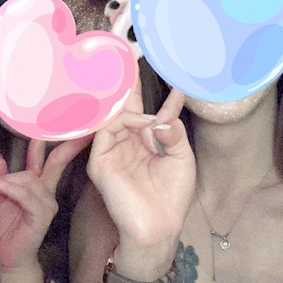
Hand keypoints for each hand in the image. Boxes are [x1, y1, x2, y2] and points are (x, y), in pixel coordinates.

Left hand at [0, 135, 91, 274]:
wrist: (6, 258)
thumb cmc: (3, 228)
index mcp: (37, 183)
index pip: (49, 155)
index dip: (54, 137)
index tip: (61, 118)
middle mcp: (47, 190)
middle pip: (57, 160)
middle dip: (68, 143)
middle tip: (76, 127)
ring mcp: (47, 202)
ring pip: (30, 178)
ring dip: (8, 179)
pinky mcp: (42, 215)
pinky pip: (25, 195)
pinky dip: (9, 189)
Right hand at [86, 76, 195, 278]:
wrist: (159, 228)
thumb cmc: (171, 197)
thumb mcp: (182, 157)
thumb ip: (173, 130)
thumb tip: (165, 111)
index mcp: (144, 141)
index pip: (145, 109)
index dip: (150, 89)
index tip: (160, 67)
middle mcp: (125, 142)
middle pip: (123, 106)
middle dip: (125, 82)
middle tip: (127, 54)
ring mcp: (110, 150)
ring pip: (111, 114)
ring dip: (127, 103)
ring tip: (138, 99)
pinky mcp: (100, 161)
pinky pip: (106, 130)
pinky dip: (122, 121)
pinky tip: (139, 123)